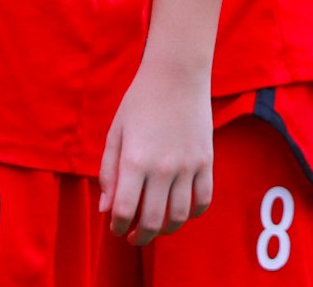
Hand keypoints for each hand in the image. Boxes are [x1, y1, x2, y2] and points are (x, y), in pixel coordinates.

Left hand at [98, 61, 212, 244]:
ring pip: (180, 215)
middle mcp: (163, 167)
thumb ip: (108, 173)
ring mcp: (188, 164)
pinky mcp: (206, 160)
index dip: (118, 227)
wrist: (177, 74)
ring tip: (158, 226)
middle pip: (153, 220)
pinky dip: (194, 212)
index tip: (116, 228)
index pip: (125, 211)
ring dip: (167, 228)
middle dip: (141, 236)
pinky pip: (204, 198)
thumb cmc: (140, 101)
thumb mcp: (115, 134)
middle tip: (135, 237)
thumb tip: (107, 209)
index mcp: (135, 161)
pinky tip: (183, 211)